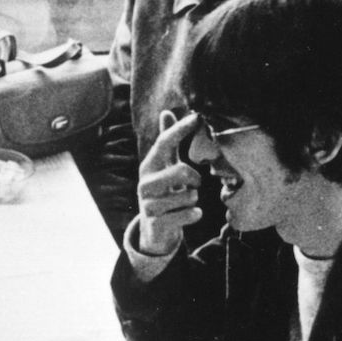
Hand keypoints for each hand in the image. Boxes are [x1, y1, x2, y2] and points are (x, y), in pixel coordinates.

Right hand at [133, 109, 203, 259]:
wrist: (154, 228)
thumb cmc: (163, 191)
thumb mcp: (164, 167)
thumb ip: (167, 142)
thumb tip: (166, 112)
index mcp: (149, 166)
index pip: (163, 142)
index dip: (180, 129)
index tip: (197, 118)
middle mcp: (145, 183)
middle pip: (182, 171)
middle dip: (195, 178)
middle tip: (194, 184)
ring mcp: (149, 204)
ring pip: (189, 196)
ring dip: (193, 199)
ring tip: (185, 201)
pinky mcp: (157, 223)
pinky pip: (188, 214)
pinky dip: (194, 214)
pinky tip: (192, 213)